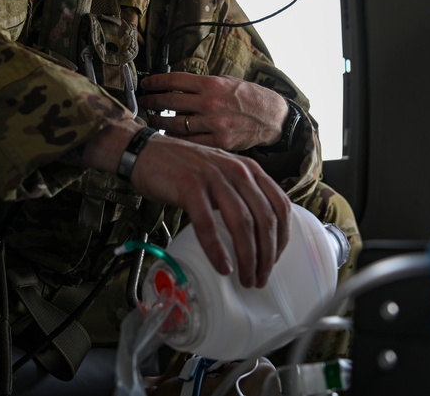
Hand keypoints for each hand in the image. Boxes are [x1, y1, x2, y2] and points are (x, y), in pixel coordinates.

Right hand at [81, 122, 291, 287]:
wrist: (147, 152)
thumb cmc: (185, 169)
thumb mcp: (223, 175)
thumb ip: (242, 195)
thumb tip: (259, 235)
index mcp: (250, 170)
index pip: (280, 206)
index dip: (282, 238)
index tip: (275, 260)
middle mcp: (237, 171)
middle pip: (265, 219)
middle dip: (266, 255)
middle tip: (260, 278)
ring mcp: (213, 177)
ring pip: (242, 223)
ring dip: (247, 257)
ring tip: (245, 278)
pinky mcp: (190, 186)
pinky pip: (208, 224)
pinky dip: (217, 249)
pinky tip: (222, 266)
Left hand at [139, 72, 287, 151]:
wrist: (273, 117)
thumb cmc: (249, 97)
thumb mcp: (227, 81)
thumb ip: (202, 85)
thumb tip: (174, 87)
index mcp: (211, 84)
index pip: (173, 80)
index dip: (154, 82)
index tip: (145, 84)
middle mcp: (210, 103)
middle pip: (169, 102)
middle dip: (151, 102)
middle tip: (143, 102)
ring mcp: (214, 124)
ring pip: (175, 124)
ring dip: (159, 122)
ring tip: (152, 119)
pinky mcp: (219, 142)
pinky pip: (189, 142)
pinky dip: (176, 139)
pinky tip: (170, 135)